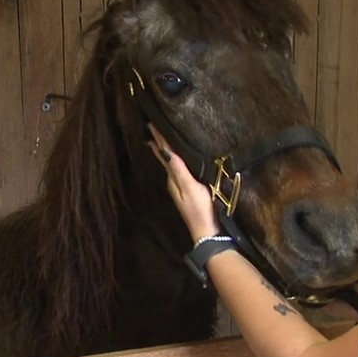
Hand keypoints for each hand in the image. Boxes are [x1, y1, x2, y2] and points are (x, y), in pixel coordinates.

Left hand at [147, 125, 220, 241]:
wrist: (206, 232)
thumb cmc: (200, 208)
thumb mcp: (190, 187)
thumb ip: (179, 169)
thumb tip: (165, 151)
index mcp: (172, 178)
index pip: (164, 154)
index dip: (159, 139)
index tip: (151, 124)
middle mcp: (173, 182)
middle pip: (164, 159)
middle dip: (158, 144)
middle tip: (151, 129)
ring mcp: (180, 188)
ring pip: (169, 164)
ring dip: (164, 152)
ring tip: (159, 141)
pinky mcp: (188, 192)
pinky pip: (177, 171)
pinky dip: (174, 161)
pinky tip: (177, 161)